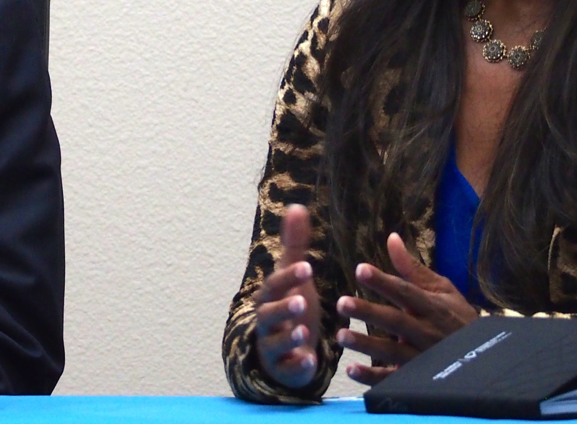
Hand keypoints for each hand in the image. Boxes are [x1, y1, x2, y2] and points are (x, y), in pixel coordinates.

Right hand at [252, 204, 322, 387]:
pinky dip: (297, 366)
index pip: (275, 285)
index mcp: (269, 297)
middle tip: (302, 301)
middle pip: (269, 314)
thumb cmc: (289, 306)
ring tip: (304, 333)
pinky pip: (288, 369)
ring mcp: (273, 347)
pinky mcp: (284, 369)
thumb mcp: (293, 277)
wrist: (282, 349)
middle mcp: (266, 321)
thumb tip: (296, 206)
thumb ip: (295, 245)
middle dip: (284, 308)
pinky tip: (310, 362)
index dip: (290, 277)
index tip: (308, 268)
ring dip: (290, 337)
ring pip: (276, 343)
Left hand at [335, 232, 479, 384]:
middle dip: (369, 313)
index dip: (383, 281)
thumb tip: (391, 237)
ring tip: (341, 336)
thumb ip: (411, 268)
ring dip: (367, 345)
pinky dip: (373, 378)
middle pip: (396, 322)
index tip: (360, 269)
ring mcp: (422, 358)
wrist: (488, 358)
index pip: (405, 292)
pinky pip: (394, 380)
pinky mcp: (417, 380)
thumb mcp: (441, 290)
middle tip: (341, 303)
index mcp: (432, 307)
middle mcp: (426, 332)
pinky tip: (352, 370)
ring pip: (393, 352)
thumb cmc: (457, 318)